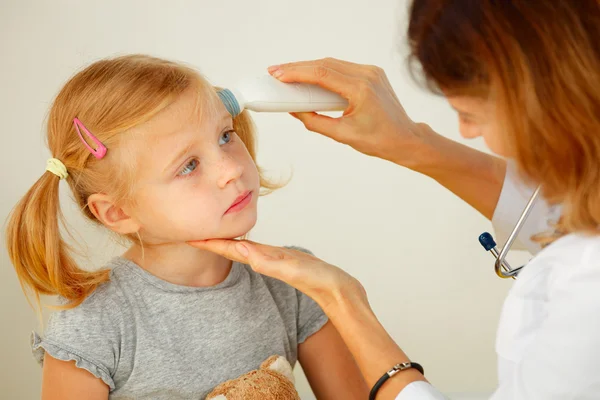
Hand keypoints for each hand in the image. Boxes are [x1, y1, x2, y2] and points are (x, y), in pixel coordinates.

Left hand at [188, 239, 366, 314]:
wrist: (339, 292)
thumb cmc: (317, 280)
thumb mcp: (291, 268)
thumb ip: (268, 261)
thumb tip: (242, 251)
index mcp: (262, 260)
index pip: (230, 250)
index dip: (209, 243)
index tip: (188, 237)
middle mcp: (265, 259)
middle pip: (231, 248)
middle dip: (211, 241)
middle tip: (191, 233)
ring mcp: (274, 259)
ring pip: (243, 248)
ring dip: (225, 242)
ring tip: (210, 235)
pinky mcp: (285, 258)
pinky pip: (258, 249)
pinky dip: (246, 243)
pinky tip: (244, 242)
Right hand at [267, 57, 430, 166]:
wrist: (405, 139)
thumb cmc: (378, 141)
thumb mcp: (342, 135)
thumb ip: (315, 121)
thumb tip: (294, 110)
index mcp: (361, 90)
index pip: (322, 74)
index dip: (296, 72)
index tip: (278, 75)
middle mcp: (367, 75)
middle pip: (324, 64)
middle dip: (297, 67)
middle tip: (275, 71)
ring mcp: (371, 72)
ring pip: (332, 64)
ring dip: (309, 67)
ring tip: (287, 74)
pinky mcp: (371, 73)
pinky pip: (342, 68)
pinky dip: (323, 71)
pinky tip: (308, 76)